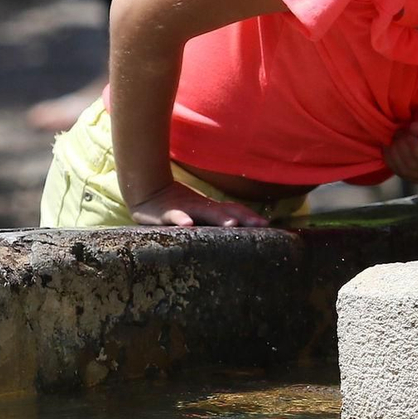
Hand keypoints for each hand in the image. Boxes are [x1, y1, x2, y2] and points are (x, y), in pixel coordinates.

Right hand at [128, 180, 268, 228]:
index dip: (251, 216)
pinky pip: (174, 216)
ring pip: (205, 212)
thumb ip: (218, 219)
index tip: (269, 225)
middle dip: (244, 217)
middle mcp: (202, 207)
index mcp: (211, 208)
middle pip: (227, 211)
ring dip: (219, 218)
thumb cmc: (178, 206)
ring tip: (232, 225)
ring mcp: (185, 208)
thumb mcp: (201, 212)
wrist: (148, 191)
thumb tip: (242, 228)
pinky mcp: (166, 213)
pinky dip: (181, 219)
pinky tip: (188, 225)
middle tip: (261, 225)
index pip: (236, 210)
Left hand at [382, 105, 417, 187]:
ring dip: (395, 151)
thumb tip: (414, 128)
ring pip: (403, 169)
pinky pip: (398, 171)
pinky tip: (390, 146)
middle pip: (413, 165)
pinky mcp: (414, 178)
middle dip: (402, 146)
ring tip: (396, 136)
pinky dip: (391, 158)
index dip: (414, 145)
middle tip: (400, 131)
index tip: (410, 128)